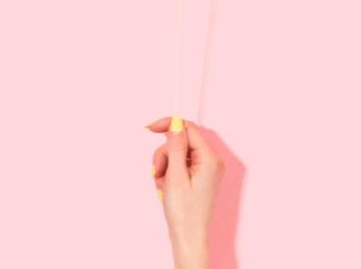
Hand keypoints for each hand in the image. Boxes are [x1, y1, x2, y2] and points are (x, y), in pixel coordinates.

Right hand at [147, 117, 224, 268]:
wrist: (188, 238)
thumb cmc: (184, 213)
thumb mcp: (175, 175)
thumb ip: (175, 146)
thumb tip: (176, 123)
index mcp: (209, 158)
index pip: (188, 129)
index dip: (169, 125)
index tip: (150, 128)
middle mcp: (210, 161)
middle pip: (181, 142)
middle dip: (165, 155)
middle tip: (159, 173)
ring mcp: (205, 169)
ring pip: (178, 153)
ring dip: (165, 166)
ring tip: (163, 185)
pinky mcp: (199, 177)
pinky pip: (180, 165)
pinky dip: (169, 173)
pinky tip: (166, 188)